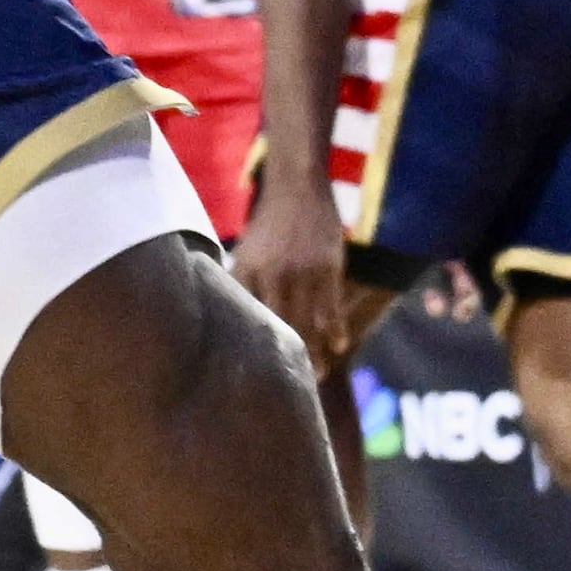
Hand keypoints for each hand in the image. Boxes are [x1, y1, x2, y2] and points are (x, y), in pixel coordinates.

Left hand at [234, 180, 362, 376]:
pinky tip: (339, 346)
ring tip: (318, 374)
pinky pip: (333, 306)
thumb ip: (241, 283)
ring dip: (314, 351)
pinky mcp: (328, 266)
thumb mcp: (246, 250)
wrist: (297, 185)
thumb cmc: (268, 223)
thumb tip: (231, 317)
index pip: (246, 319)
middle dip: (285, 358)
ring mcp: (302, 271)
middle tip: (291, 385)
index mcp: (245, 271)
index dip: (251, 349)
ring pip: (307, 322)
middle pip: (278, 327)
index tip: (254, 375)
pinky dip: (336, 329)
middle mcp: (271, 274)